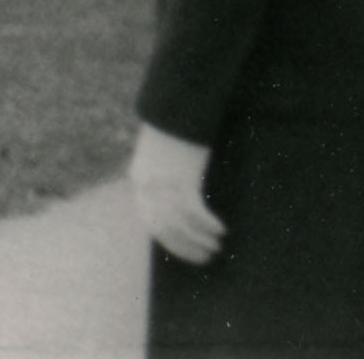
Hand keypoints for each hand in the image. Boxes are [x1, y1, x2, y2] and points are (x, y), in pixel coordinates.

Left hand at [129, 123, 220, 264]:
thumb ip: (162, 180)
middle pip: (164, 228)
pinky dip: (208, 224)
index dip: (171, 243)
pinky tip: (222, 229)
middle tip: (207, 256)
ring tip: (217, 245)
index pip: (151, 224)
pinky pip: (193, 211)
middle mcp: (147, 185)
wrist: (173, 108)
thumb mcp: (159, 157)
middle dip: (186, 246)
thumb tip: (176, 205)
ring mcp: (162, 182)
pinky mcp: (181, 177)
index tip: (188, 254)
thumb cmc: (172, 133)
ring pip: (179, 224)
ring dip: (199, 239)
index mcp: (140, 180)